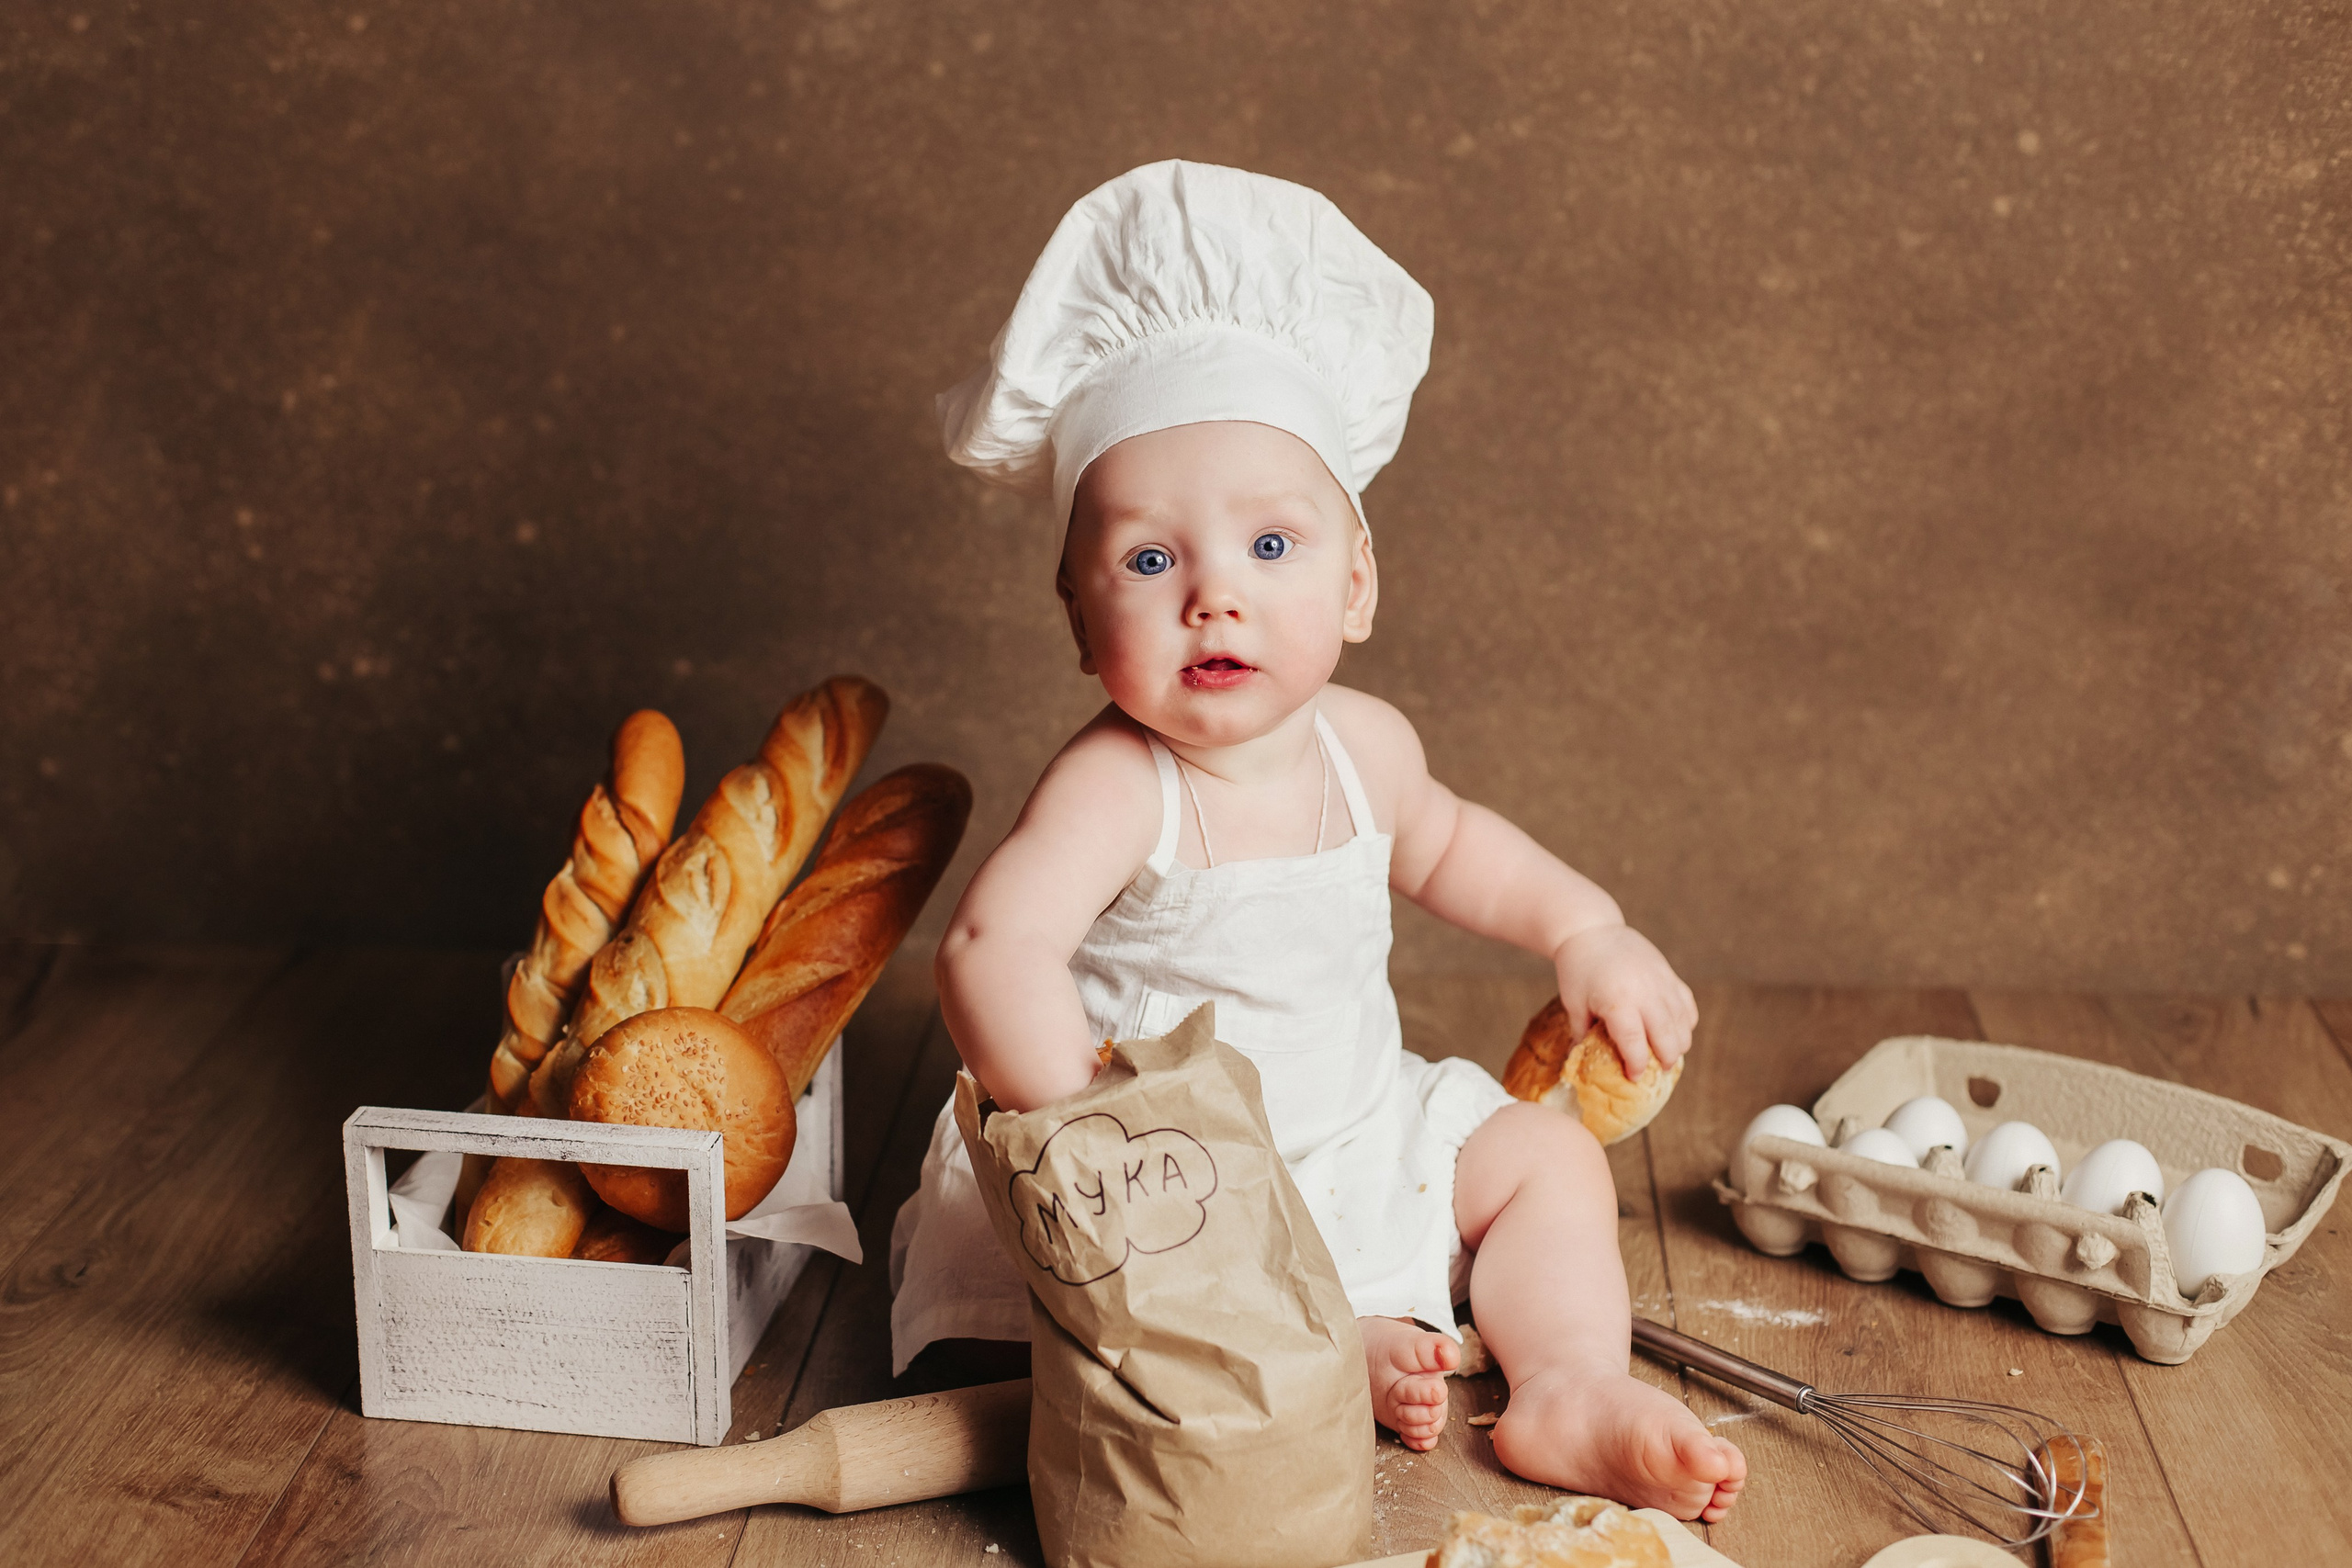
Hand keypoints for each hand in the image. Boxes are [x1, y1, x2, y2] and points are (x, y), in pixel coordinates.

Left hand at [1552, 922, 1697, 1075]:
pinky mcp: (1669, 974)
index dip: (1637, 1066)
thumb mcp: (1573, 1003)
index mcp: (1618, 1002)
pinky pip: (1687, 1006)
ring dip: (1678, 1045)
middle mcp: (1645, 993)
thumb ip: (1582, 1034)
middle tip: (1656, 1071)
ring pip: (1683, 1024)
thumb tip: (1581, 1064)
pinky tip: (1674, 1031)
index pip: (1635, 1044)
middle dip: (1665, 1061)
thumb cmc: (1577, 968)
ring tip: (1666, 1054)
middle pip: (1668, 1039)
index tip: (1634, 1078)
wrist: (1592, 929)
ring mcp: (1661, 983)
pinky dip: (1685, 1023)